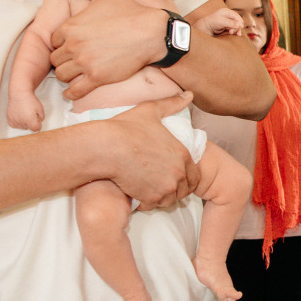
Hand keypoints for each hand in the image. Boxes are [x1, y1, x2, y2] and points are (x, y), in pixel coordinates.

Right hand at [6, 93, 43, 131]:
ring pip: (22, 127)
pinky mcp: (10, 120)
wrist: (19, 94)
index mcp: (31, 121)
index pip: (36, 129)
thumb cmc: (30, 100)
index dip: (38, 122)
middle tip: (29, 112)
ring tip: (24, 112)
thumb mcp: (41, 109)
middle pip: (29, 128)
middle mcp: (22, 123)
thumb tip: (38, 123)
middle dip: (31, 122)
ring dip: (24, 122)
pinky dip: (17, 121)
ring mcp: (15, 122)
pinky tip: (19, 114)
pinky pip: (15, 125)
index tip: (36, 117)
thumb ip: (41, 119)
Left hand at [47, 0, 168, 100]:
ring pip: (62, 74)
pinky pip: (75, 91)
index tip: (70, 46)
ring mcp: (85, 63)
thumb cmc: (128, 10)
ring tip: (75, 73)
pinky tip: (71, 92)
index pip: (53, 41)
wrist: (151, 32)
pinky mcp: (97, 78)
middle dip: (63, 59)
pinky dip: (71, 93)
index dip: (61, 43)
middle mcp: (74, 45)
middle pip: (55, 59)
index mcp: (70, 26)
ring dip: (67, 74)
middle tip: (73, 60)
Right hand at [98, 92, 202, 209]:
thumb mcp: (151, 111)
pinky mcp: (151, 197)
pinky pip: (155, 205)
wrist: (106, 147)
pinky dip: (149, 202)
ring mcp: (166, 187)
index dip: (185, 177)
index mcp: (183, 154)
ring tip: (150, 188)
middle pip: (184, 189)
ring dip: (163, 196)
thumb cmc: (126, 127)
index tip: (172, 175)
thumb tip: (189, 95)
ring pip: (171, 199)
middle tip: (160, 183)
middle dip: (175, 188)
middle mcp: (179, 172)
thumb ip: (172, 104)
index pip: (195, 175)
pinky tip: (140, 193)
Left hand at [196, 6, 242, 37]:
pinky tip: (235, 34)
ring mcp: (229, 20)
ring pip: (237, 25)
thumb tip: (239, 25)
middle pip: (238, 21)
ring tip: (230, 33)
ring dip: (236, 30)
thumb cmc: (212, 22)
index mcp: (227, 11)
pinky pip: (235, 28)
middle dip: (237, 27)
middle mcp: (229, 15)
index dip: (240, 22)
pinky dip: (236, 31)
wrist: (206, 27)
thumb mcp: (220, 21)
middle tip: (231, 32)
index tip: (240, 27)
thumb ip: (230, 23)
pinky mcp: (228, 25)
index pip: (237, 16)